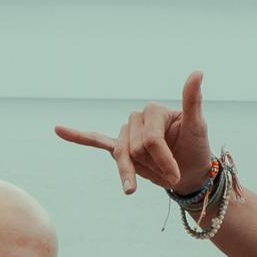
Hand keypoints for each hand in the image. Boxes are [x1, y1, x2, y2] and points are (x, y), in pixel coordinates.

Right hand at [56, 72, 218, 197]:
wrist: (189, 173)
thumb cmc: (195, 149)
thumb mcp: (197, 127)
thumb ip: (192, 101)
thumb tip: (197, 72)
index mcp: (154, 111)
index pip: (151, 139)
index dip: (164, 160)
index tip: (177, 175)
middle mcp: (137, 117)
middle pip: (136, 149)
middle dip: (154, 166)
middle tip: (170, 173)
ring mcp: (126, 132)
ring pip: (122, 156)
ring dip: (134, 173)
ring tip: (145, 184)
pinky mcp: (119, 146)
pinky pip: (96, 140)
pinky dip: (78, 136)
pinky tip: (58, 130)